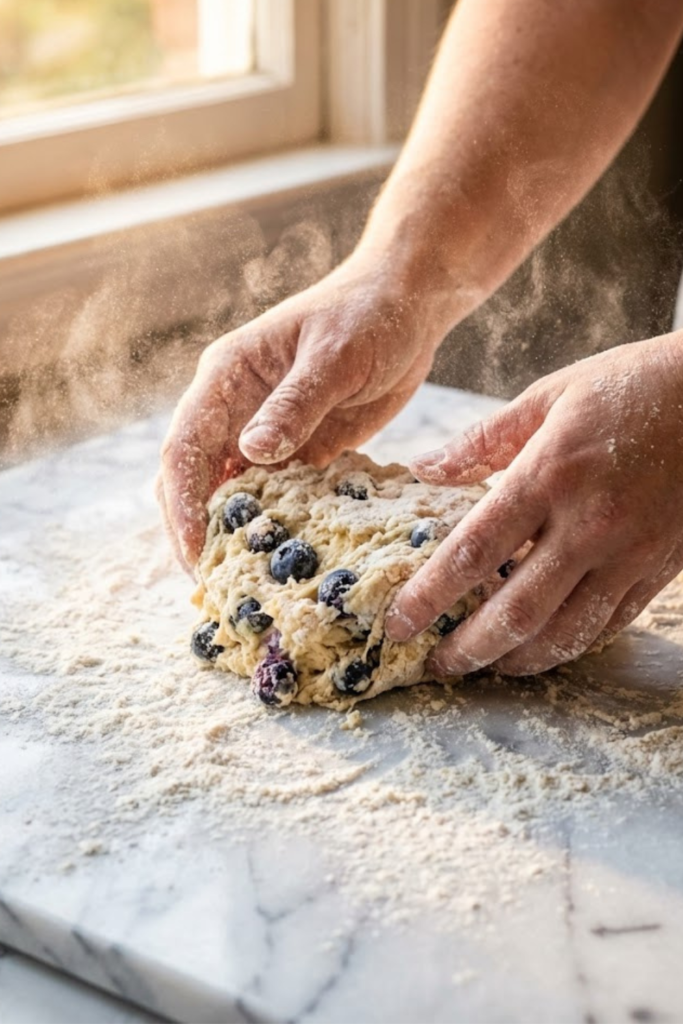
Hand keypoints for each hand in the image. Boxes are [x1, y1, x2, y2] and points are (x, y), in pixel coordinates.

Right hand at [157, 253, 445, 570]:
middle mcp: (235, 409)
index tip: (194, 548)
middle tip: (212, 582)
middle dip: (196, 529)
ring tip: (243, 583)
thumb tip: (251, 453)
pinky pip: (277, 496)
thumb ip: (296, 403)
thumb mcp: (335, 356)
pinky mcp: (299, 451)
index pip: (185, 446)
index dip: (183, 500)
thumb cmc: (368, 315)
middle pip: (195, 478)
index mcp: (226, 378)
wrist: (408, 306)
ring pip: (232, 493)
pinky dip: (276, 526)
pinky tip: (287, 560)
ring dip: (233, 534)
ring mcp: (264, 433)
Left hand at [386, 333, 682, 675]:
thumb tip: (423, 469)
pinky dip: (572, 645)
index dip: (430, 596)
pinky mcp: (661, 567)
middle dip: (469, 649)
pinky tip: (545, 648)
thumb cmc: (634, 384)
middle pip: (516, 611)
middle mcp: (588, 524)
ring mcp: (630, 553)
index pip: (474, 551)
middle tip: (436, 665)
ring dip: (519, 660)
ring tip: (487, 667)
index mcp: (549, 475)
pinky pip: (610, 623)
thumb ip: (483, 440)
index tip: (397, 624)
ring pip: (566, 632)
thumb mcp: (551, 395)